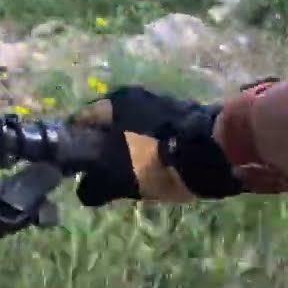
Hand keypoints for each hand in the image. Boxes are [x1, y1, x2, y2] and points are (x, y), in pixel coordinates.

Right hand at [66, 86, 243, 206]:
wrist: (215, 153)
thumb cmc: (156, 160)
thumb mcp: (117, 180)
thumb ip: (93, 187)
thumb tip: (84, 191)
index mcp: (113, 103)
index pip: (79, 122)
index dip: (72, 145)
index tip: (74, 167)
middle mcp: (134, 96)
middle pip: (105, 125)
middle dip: (100, 147)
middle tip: (100, 173)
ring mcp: (160, 102)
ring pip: (129, 128)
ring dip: (125, 147)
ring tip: (128, 173)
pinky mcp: (180, 113)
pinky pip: (151, 132)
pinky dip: (146, 146)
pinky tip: (152, 166)